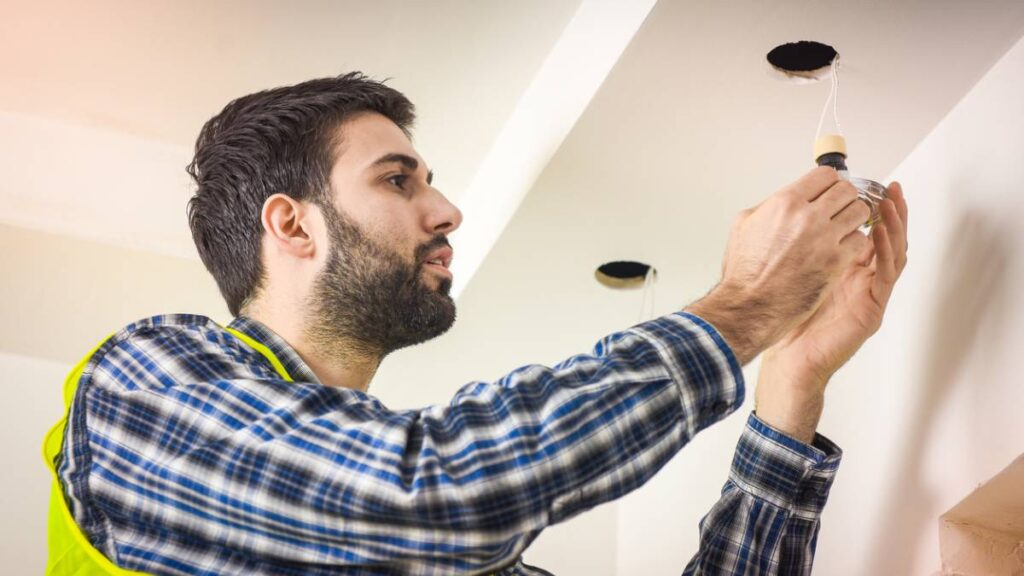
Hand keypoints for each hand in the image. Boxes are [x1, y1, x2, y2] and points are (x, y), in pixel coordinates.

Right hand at [687, 167, 871, 363]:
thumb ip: (768, 206)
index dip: (829, 183)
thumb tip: (784, 200)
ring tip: (844, 228)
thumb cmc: (744, 271)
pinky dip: (854, 243)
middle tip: (840, 209)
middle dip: (845, 198)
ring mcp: (824, 239)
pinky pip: (861, 240)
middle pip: (847, 190)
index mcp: (785, 203)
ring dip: (854, 218)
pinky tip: (843, 249)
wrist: (750, 305)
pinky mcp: (835, 262)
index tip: (828, 192)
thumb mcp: (743, 225)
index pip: (825, 175)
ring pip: (859, 212)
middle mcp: (807, 217)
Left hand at [755, 182, 908, 441]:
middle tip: (891, 187)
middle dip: (891, 209)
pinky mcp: (873, 306)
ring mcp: (870, 291)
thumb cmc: (787, 316)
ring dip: (895, 225)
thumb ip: (800, 245)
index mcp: (845, 265)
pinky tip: (878, 232)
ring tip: (890, 202)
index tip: (866, 184)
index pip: (866, 229)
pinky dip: (885, 250)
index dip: (870, 206)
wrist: (788, 355)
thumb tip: (790, 210)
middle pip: (887, 236)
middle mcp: (862, 276)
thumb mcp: (793, 270)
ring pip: (894, 251)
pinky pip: (886, 273)